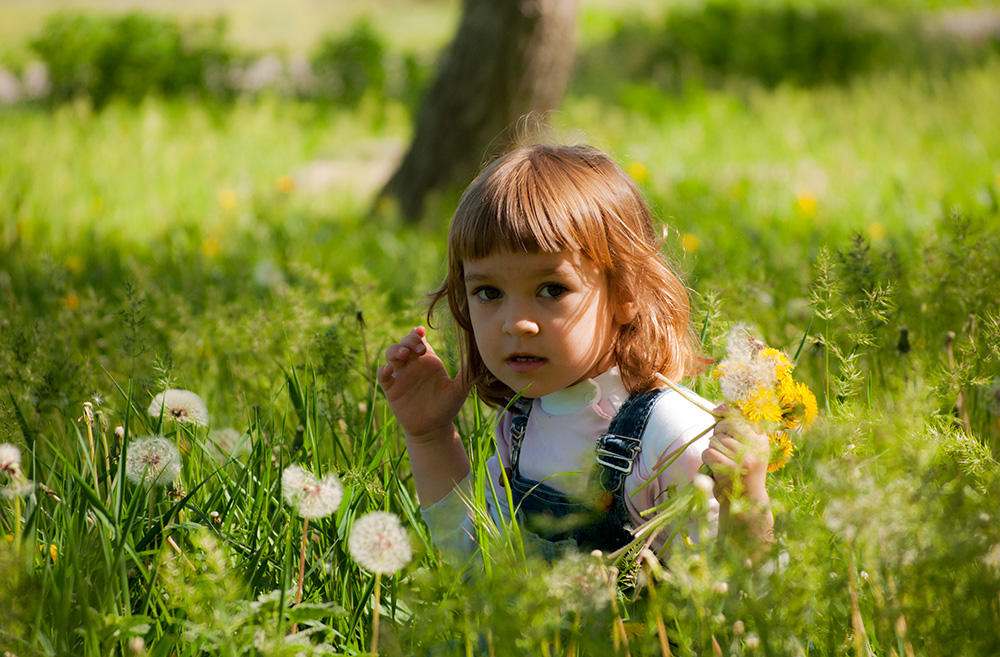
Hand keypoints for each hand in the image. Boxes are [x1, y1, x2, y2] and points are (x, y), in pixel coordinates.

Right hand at [376, 326, 470, 441]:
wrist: (434, 429)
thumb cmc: (447, 407)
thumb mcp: (459, 389)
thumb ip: (467, 373)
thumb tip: (481, 358)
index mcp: (429, 361)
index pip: (420, 340)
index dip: (417, 333)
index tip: (421, 330)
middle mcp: (413, 365)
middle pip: (404, 342)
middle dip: (409, 340)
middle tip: (419, 348)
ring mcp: (402, 376)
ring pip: (391, 354)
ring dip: (395, 350)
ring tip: (404, 355)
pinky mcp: (392, 389)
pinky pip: (383, 376)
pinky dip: (383, 371)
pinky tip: (389, 370)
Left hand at [702, 404, 768, 503]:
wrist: (748, 500)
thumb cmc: (742, 470)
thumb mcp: (746, 447)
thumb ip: (734, 428)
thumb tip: (720, 408)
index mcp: (761, 438)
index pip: (742, 414)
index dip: (726, 410)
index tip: (718, 412)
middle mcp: (757, 446)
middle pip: (727, 424)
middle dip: (718, 431)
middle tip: (719, 443)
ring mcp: (745, 458)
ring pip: (716, 440)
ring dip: (712, 449)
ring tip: (722, 460)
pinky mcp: (731, 470)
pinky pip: (709, 453)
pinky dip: (707, 459)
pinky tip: (715, 467)